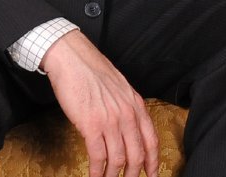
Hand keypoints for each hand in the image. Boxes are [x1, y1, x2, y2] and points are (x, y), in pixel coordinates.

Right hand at [41, 30, 159, 176]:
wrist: (73, 59)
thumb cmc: (92, 71)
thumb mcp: (119, 88)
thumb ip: (126, 108)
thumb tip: (127, 127)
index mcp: (136, 105)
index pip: (151, 140)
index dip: (153, 162)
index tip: (152, 174)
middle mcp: (128, 114)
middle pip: (137, 155)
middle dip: (132, 174)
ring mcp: (111, 120)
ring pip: (119, 159)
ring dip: (113, 176)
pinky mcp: (92, 125)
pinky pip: (98, 156)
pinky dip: (96, 171)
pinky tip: (93, 176)